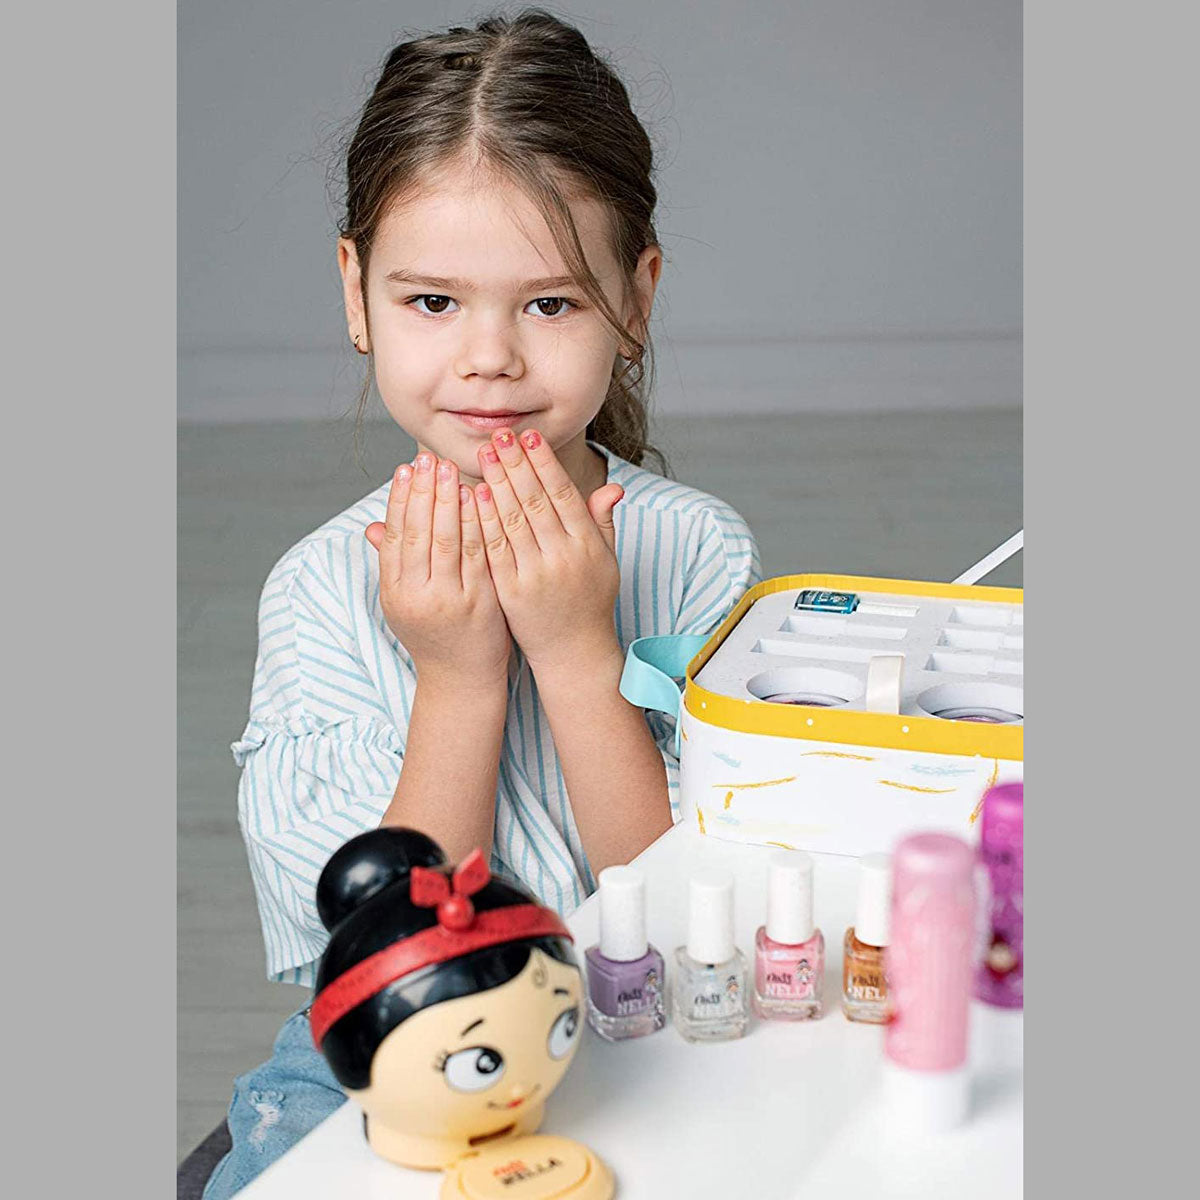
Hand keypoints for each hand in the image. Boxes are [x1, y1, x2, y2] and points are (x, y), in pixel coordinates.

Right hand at [365, 452, 511, 686]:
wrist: (461, 679)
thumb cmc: (434, 634)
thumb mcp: (404, 602)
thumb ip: (393, 562)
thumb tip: (370, 526)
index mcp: (395, 593)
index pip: (395, 536)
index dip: (399, 499)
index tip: (404, 468)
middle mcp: (417, 596)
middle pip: (418, 533)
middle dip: (423, 492)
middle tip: (428, 459)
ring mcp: (449, 599)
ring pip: (446, 541)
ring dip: (448, 501)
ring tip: (451, 470)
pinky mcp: (480, 602)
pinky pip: (478, 555)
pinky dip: (477, 524)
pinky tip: (479, 499)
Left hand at [473, 428, 623, 672]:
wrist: (574, 651)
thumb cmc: (590, 601)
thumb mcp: (606, 560)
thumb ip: (604, 522)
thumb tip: (614, 487)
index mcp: (587, 545)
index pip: (563, 493)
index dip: (544, 463)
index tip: (529, 436)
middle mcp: (564, 557)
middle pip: (535, 500)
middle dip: (516, 464)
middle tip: (500, 436)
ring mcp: (537, 574)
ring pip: (513, 520)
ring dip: (497, 483)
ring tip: (484, 455)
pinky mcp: (512, 591)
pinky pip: (495, 548)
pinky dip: (484, 521)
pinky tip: (474, 496)